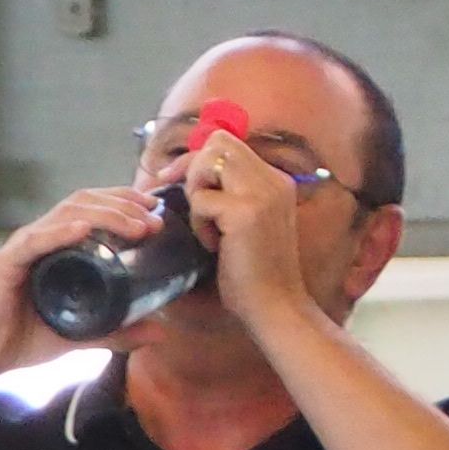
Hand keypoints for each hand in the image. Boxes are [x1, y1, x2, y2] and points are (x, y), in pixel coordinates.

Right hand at [0, 185, 177, 369]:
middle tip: (154, 220)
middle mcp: (39, 239)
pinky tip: (83, 229)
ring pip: (65, 214)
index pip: (91, 208)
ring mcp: (21, 249)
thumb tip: (160, 332)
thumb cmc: (21, 341)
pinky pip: (34, 242)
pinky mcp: (5, 265)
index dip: (123, 202)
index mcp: (55, 247)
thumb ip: (117, 331)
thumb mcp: (82, 335)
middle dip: (122, 205)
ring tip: (135, 225)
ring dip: (104, 215)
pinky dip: (59, 233)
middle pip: (83, 203)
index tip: (155, 212)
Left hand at [174, 126, 316, 327]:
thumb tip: (184, 174)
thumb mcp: (242, 225)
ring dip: (196, 192)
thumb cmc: (253, 274)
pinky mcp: (247, 212)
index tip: (173, 182)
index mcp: (275, 181)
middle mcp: (273, 179)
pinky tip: (214, 247)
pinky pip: (202, 200)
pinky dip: (199, 224)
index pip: (228, 144)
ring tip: (207, 227)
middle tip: (188, 203)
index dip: (196, 160)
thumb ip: (227, 196)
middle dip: (191, 169)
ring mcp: (263, 193)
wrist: (275, 307)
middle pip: (217, 142)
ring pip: (209, 160)